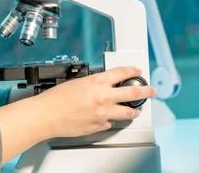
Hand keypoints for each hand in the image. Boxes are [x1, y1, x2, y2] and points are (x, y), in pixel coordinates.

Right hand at [31, 66, 156, 139]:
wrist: (47, 115)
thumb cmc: (55, 99)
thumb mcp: (76, 82)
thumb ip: (93, 84)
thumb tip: (102, 86)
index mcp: (96, 82)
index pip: (122, 73)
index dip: (132, 71)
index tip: (137, 72)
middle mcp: (103, 97)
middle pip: (133, 93)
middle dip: (146, 91)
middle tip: (151, 91)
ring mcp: (103, 113)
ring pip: (128, 113)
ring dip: (134, 111)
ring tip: (136, 111)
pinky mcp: (100, 126)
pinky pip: (111, 122)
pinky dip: (111, 120)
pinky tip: (107, 118)